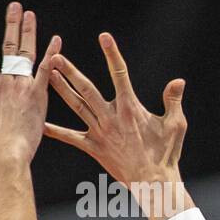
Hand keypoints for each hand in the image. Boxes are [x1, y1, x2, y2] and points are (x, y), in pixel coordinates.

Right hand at [0, 2, 59, 164]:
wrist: (6, 154)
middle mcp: (4, 82)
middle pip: (7, 47)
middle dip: (10, 25)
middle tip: (14, 7)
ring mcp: (20, 86)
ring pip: (25, 53)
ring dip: (29, 31)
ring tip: (30, 14)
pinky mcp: (37, 94)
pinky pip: (45, 69)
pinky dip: (51, 54)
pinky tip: (57, 40)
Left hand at [43, 33, 190, 219]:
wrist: (153, 182)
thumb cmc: (167, 154)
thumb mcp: (176, 125)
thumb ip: (173, 101)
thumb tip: (178, 81)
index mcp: (130, 108)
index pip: (120, 74)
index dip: (112, 54)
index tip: (104, 36)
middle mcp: (111, 117)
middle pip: (86, 88)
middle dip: (70, 71)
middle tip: (55, 55)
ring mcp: (100, 131)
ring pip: (76, 105)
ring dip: (60, 89)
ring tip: (46, 74)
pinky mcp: (93, 147)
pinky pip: (70, 137)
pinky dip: (55, 131)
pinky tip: (40, 123)